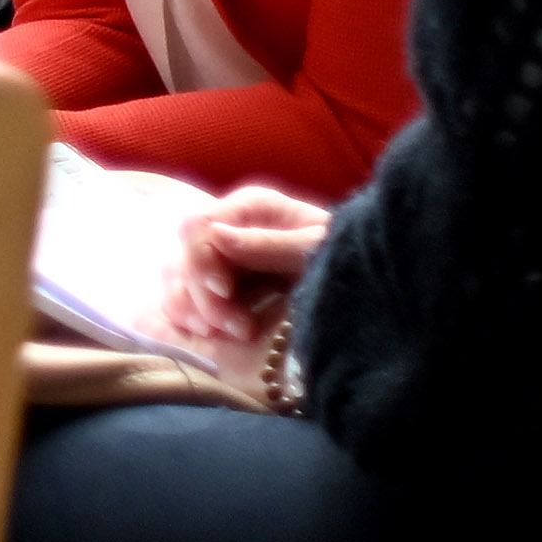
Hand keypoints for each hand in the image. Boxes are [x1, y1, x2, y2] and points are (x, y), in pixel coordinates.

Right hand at [164, 185, 333, 365]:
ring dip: (196, 311)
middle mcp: (228, 226)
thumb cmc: (347, 259)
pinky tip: (212, 333)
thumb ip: (271, 244)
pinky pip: (181, 297)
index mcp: (250, 207)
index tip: (224, 293)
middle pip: (183, 256)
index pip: (198, 226)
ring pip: (176, 279)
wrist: (364, 284)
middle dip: (206, 298)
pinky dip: (189, 316)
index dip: (201, 261)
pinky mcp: (216, 284)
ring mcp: (218, 256)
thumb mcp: (318, 249)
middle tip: (241, 329)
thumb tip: (217, 235)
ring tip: (234, 334)